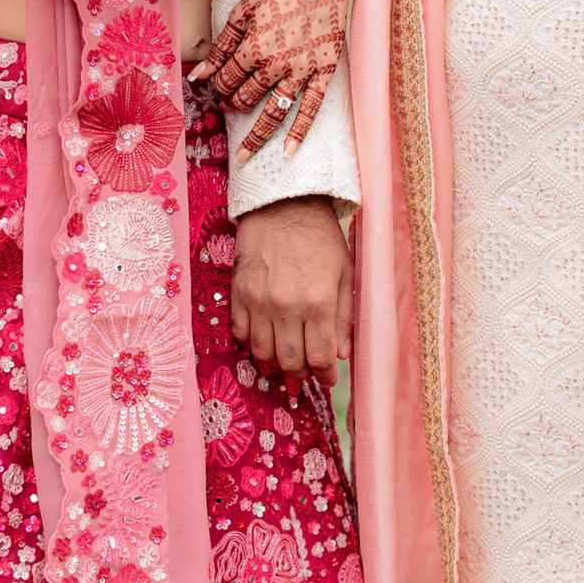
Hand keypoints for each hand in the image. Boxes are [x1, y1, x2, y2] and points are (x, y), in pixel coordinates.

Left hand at [194, 0, 356, 157]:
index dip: (218, 85)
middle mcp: (276, 64)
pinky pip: (311, 108)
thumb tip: (198, 75)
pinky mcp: (324, 72)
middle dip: (232, 104)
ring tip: (243, 156)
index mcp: (253, 47)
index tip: (218, 84)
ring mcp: (302, 71)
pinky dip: (299, 132)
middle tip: (227, 105)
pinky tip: (287, 152)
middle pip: (246, 97)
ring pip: (274, 112)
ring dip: (255, 136)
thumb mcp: (244, 10)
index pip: (227, 79)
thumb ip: (221, 45)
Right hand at [230, 197, 352, 378]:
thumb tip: (341, 354)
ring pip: (262, 352)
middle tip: (308, 370)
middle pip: (289, 361)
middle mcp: (286, 305)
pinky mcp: (238, 292)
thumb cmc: (321, 237)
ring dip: (276, 361)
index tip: (328, 379)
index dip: (325, 376)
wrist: (284, 203)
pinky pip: (240, 332)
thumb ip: (345, 317)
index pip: (319, 357)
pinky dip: (252, 342)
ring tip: (287, 356)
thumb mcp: (344, 273)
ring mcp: (258, 300)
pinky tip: (266, 337)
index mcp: (318, 301)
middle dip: (301, 373)